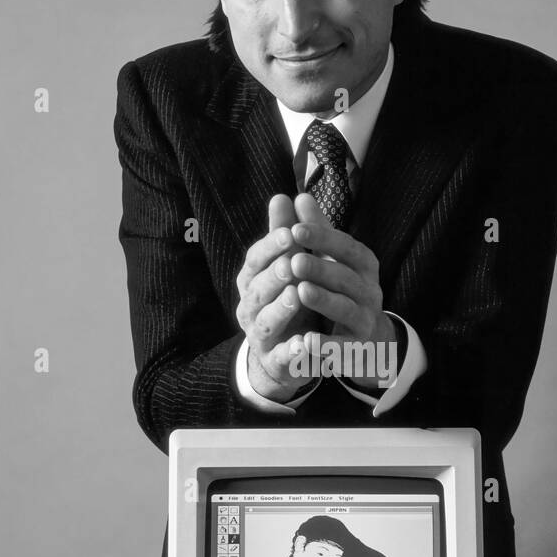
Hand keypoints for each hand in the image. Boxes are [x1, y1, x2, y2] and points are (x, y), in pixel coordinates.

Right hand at [235, 194, 322, 400]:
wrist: (287, 351)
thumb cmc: (288, 299)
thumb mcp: (287, 265)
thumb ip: (285, 235)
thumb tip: (283, 196)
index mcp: (252, 281)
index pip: (256, 260)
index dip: (272, 246)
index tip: (291, 233)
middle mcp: (250, 308)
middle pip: (258, 290)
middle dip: (275, 275)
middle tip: (293, 263)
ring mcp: (261, 336)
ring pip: (266, 322)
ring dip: (280, 309)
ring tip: (297, 294)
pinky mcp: (278, 361)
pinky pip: (284, 356)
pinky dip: (293, 350)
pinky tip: (306, 342)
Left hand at [288, 192, 397, 389]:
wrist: (367, 339)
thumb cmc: (342, 290)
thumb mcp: (333, 260)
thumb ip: (317, 232)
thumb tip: (299, 196)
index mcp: (363, 264)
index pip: (346, 246)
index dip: (323, 238)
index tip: (296, 229)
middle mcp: (369, 289)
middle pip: (346, 277)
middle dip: (321, 268)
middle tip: (295, 261)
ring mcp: (366, 319)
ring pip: (347, 308)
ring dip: (325, 300)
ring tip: (302, 292)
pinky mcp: (358, 347)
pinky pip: (343, 345)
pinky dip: (327, 344)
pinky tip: (306, 340)